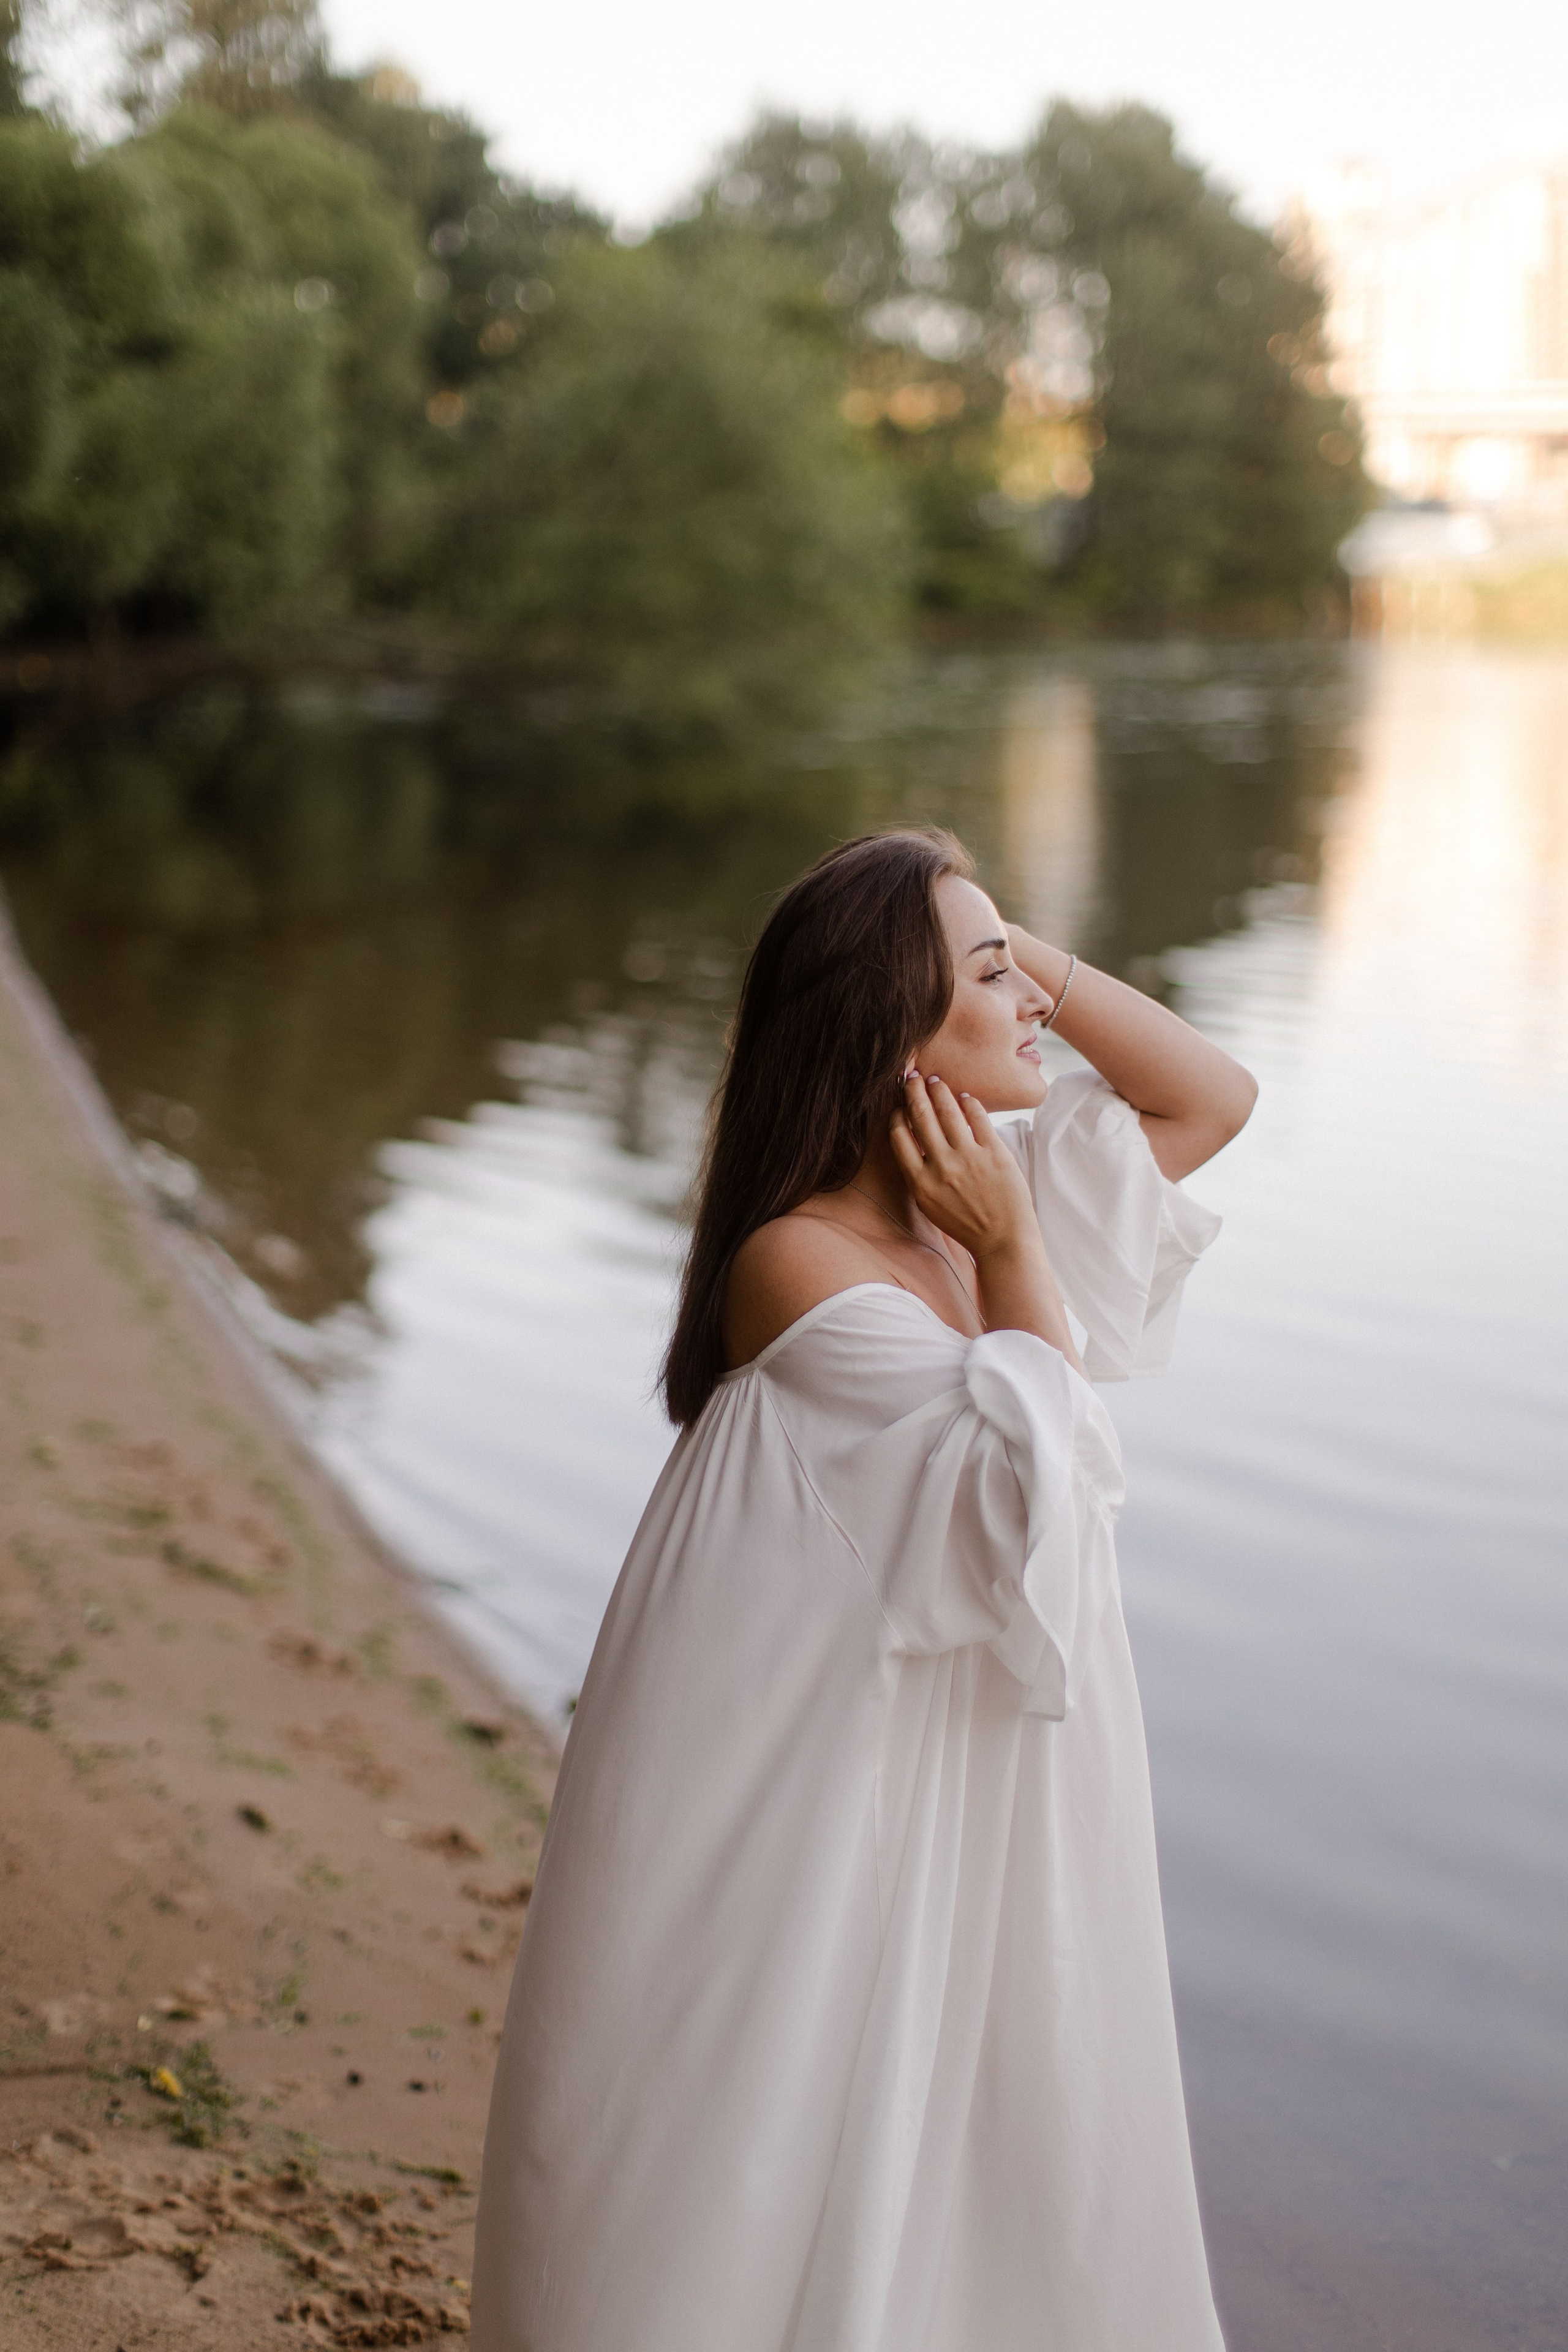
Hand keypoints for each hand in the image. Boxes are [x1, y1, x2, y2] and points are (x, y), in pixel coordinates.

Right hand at [889, 1074, 1038, 1264]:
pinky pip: (978, 1118)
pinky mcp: (995, 1153)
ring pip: (948, 1111)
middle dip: (914, 1091)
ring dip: (939, 1091)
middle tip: (912, 1076)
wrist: (1003, 1240)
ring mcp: (969, 1159)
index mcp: (920, 1183)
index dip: (896, 1114)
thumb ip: (919, 1173)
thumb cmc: (965, 1223)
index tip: (898, 1103)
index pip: (899, 1137)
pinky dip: (969, 1103)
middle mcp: (941, 1168)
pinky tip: (965, 1096)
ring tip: (935, 1080)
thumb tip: (912, 1138)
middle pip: (921, 1117)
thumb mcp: (930, 1204)